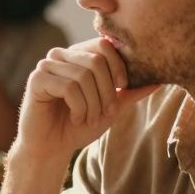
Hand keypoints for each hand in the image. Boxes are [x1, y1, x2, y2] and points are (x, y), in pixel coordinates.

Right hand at [13, 38, 158, 162]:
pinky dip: (79, 108)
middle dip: (107, 92)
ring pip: (83, 76)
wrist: (51, 148)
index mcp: (77, 55)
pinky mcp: (36, 80)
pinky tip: (75, 118)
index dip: (118, 66)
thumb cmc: (78, 126)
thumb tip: (159, 80)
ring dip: (93, 104)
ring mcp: (46, 66)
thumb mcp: (110, 108)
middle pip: (96, 60)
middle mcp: (60, 55)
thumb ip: (130, 92)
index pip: (104, 45)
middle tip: (105, 113)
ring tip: (89, 119)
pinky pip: (68, 88)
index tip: (122, 88)